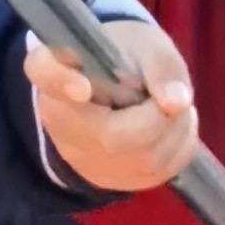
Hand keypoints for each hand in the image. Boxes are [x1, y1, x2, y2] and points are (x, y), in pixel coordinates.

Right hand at [28, 19, 198, 193]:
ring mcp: (80, 158)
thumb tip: (178, 103)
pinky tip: (172, 126)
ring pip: (141, 160)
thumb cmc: (126, 54)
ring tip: (175, 104)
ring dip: (176, 130)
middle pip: (110, 137)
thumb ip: (161, 64)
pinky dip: (179, 147)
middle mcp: (59, 120)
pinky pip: (156, 173)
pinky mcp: (107, 180)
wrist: (117, 82)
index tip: (83, 87)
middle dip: (157, 118)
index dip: (60, 82)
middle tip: (172, 96)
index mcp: (58, 71)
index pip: (44, 74)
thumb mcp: (145, 43)